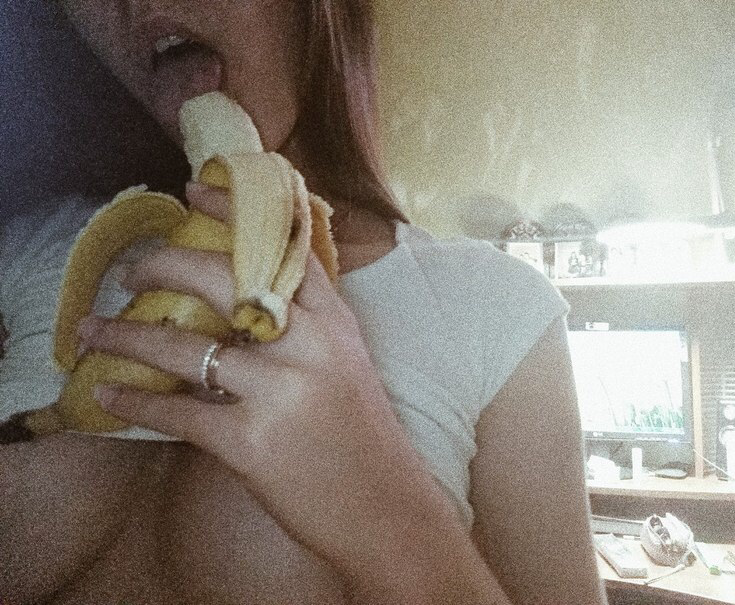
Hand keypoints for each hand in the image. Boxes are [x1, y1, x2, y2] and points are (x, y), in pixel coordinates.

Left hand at [79, 182, 423, 559]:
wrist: (383, 504)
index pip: (281, 247)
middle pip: (221, 279)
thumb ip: (309, 321)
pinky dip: (134, 401)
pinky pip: (176, 412)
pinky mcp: (251, 441)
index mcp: (334, 321)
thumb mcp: (347, 360)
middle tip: (131, 272)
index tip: (193, 191)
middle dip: (163, 265)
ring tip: (92, 330)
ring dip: (126, 335)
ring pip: (183, 345)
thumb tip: (254, 290)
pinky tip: (108, 393)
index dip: (233, 213)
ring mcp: (279, 391)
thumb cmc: (361, 432)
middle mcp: (308, 345)